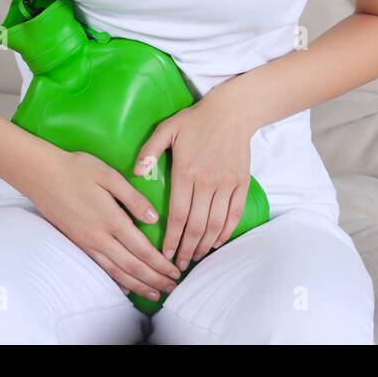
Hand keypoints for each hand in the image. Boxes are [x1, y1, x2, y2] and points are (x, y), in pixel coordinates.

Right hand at [21, 149, 182, 302]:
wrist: (40, 174)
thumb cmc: (76, 169)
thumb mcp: (108, 174)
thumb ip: (132, 197)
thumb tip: (154, 218)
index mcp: (111, 219)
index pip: (142, 249)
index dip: (160, 263)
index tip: (175, 271)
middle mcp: (99, 237)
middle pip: (132, 266)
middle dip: (154, 280)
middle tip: (172, 289)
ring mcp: (86, 243)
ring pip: (116, 272)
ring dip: (138, 285)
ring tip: (155, 294)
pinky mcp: (77, 243)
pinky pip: (100, 268)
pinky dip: (115, 281)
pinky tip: (125, 288)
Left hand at [133, 96, 255, 270]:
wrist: (233, 111)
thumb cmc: (196, 120)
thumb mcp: (167, 129)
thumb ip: (149, 151)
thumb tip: (136, 173)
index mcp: (186, 171)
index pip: (178, 215)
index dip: (171, 239)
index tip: (164, 254)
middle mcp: (207, 182)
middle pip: (196, 226)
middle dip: (187, 249)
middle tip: (178, 264)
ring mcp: (226, 184)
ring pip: (215, 224)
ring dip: (204, 245)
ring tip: (195, 257)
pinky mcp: (241, 183)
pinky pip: (234, 214)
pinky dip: (225, 232)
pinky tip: (216, 242)